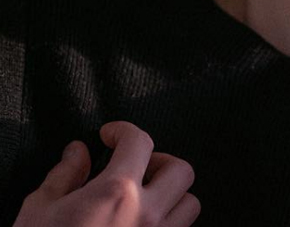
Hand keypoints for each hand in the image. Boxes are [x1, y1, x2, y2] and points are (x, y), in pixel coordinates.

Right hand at [13, 121, 200, 226]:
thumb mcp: (40, 211)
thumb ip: (64, 175)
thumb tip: (78, 152)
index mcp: (117, 192)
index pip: (140, 142)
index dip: (124, 130)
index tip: (111, 135)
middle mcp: (146, 214)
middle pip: (180, 170)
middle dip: (159, 161)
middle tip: (134, 167)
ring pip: (189, 204)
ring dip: (172, 195)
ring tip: (144, 199)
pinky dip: (169, 224)